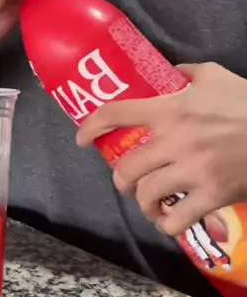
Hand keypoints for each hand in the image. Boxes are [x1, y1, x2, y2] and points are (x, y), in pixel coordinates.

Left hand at [76, 63, 246, 236]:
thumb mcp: (215, 76)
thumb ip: (187, 73)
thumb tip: (170, 73)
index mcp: (171, 108)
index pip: (118, 113)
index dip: (92, 126)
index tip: (82, 138)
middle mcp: (175, 140)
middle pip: (127, 167)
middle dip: (121, 179)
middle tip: (127, 181)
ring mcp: (193, 170)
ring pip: (147, 195)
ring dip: (143, 203)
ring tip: (149, 203)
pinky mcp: (212, 195)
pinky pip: (176, 220)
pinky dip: (168, 224)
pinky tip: (170, 220)